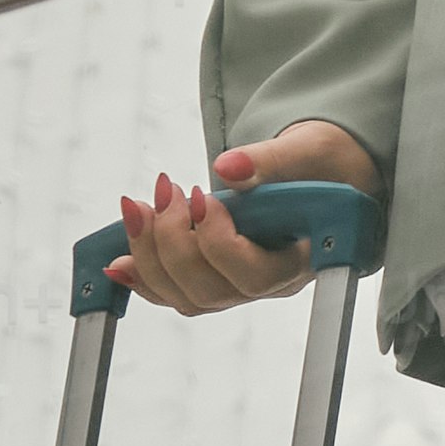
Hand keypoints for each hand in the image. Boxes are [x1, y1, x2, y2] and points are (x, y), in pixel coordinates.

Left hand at [112, 125, 374, 316]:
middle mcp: (273, 282)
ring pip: (187, 296)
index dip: (217, 245)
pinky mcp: (220, 276)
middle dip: (172, 243)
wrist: (327, 171)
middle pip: (210, 291)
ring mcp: (243, 285)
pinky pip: (176, 293)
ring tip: (138, 207)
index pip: (254, 275)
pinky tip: (117, 260)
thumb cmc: (327, 162)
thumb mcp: (308, 149)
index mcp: (302, 257)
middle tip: (164, 190)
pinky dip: (143, 277)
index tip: (204, 196)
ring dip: (150, 255)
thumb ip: (270, 159)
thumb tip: (227, 167)